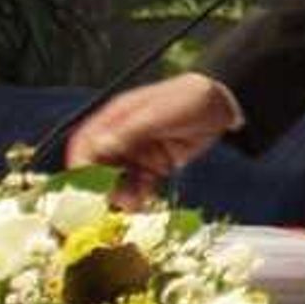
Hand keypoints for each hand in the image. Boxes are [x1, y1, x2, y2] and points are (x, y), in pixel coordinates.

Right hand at [62, 73, 235, 205]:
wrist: (224, 104)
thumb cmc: (188, 98)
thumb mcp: (156, 114)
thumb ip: (127, 132)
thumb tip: (98, 147)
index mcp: (116, 118)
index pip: (86, 143)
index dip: (80, 165)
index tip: (83, 186)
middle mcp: (123, 136)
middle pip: (98, 166)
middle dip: (100, 186)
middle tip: (106, 202)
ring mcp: (138, 152)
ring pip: (117, 180)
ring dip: (119, 194)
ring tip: (129, 204)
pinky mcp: (155, 165)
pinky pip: (138, 185)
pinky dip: (137, 196)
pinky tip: (142, 202)